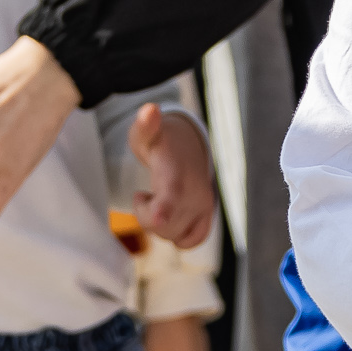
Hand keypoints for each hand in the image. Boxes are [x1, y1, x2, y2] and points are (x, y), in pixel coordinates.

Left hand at [129, 103, 216, 248]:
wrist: (186, 146)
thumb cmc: (159, 142)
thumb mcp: (145, 133)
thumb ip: (144, 125)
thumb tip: (150, 109)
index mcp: (175, 173)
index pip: (171, 195)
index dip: (162, 209)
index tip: (157, 217)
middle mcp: (193, 192)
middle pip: (162, 225)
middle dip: (145, 215)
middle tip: (144, 195)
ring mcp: (203, 205)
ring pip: (174, 236)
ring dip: (159, 224)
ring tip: (157, 200)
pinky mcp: (207, 215)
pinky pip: (193, 240)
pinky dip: (178, 236)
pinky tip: (170, 217)